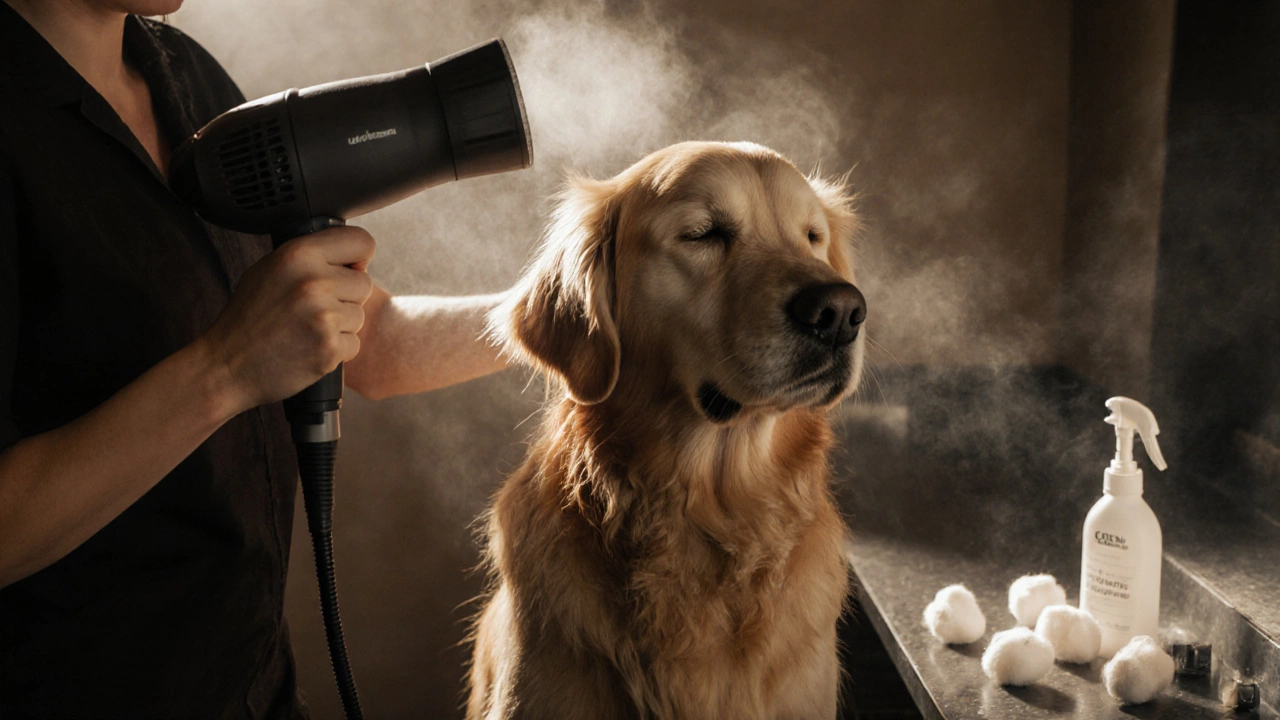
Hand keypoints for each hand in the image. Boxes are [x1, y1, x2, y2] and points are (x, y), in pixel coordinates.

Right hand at [196, 226, 375, 413]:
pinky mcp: (330, 348)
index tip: (350, 268)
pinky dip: (336, 349)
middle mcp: (314, 281)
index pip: (361, 241)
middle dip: (346, 296)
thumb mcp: (269, 268)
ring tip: (306, 328)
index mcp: (299, 254)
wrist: (227, 365)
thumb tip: (352, 257)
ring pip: (360, 315)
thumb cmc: (248, 318)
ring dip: (341, 325)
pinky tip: (309, 347)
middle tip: (314, 308)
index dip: (359, 257)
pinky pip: (354, 343)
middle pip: (364, 282)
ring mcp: (324, 316)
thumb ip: (309, 257)